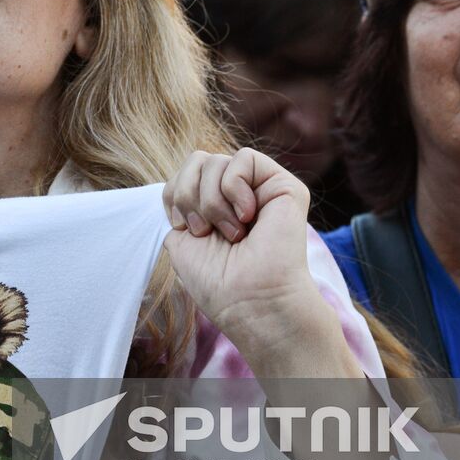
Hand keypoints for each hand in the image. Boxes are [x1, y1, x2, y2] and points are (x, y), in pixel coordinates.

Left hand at [161, 148, 318, 343]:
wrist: (251, 302)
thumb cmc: (218, 282)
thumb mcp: (180, 240)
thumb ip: (179, 203)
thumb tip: (177, 183)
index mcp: (215, 207)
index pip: (183, 174)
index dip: (175, 196)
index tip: (184, 229)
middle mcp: (238, 195)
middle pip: (197, 160)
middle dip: (189, 195)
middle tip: (205, 231)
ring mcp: (261, 189)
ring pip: (216, 160)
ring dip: (211, 200)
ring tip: (231, 232)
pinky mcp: (284, 186)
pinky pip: (245, 157)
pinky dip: (234, 187)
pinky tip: (247, 216)